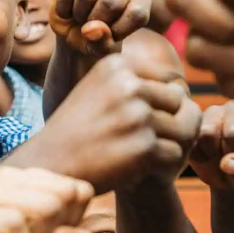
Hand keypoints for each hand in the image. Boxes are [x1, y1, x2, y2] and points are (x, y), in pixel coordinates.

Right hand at [32, 54, 200, 191]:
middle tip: (150, 139)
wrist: (50, 166)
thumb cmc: (76, 131)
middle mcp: (128, 86)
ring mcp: (137, 116)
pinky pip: (175, 153)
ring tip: (148, 153)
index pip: (167, 79)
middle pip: (178, 100)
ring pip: (184, 127)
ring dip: (170, 142)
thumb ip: (132, 82)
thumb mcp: (96, 90)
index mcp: (117, 65)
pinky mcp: (143, 147)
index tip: (140, 122)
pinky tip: (142, 167)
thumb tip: (182, 88)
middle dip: (170, 120)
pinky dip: (163, 164)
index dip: (161, 104)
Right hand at [51, 0, 150, 55]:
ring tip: (81, 17)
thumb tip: (92, 28)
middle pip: (111, 1)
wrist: (74, 32)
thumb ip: (102, 44)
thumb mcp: (102, 50)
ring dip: (79, 13)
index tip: (110, 36)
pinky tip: (69, 9)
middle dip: (95, 20)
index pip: (136, 13)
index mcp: (140, 1)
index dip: (118, 30)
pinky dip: (63, 9)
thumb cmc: (95, 40)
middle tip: (91, 25)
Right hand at [190, 101, 233, 190]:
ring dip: (214, 154)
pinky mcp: (194, 122)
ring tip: (219, 159)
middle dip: (233, 154)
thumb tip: (227, 163)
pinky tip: (207, 158)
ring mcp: (213, 112)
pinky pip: (192, 141)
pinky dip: (200, 156)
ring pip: (209, 133)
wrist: (225, 177)